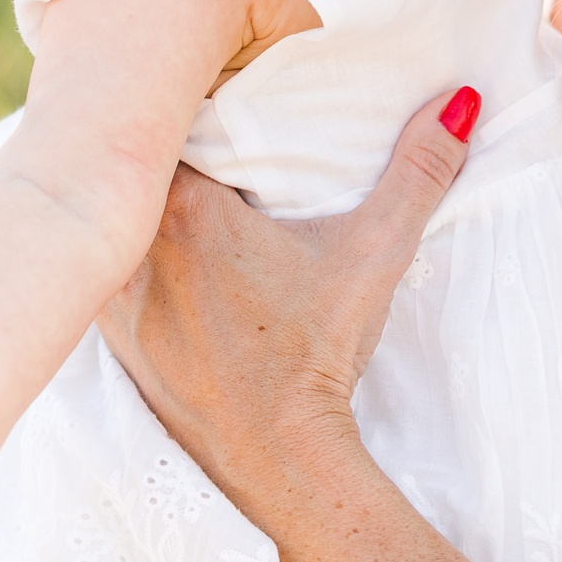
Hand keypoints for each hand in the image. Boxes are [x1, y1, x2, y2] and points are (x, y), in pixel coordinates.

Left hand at [99, 85, 476, 512]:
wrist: (277, 458)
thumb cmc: (319, 353)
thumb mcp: (375, 254)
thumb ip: (417, 171)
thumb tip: (458, 102)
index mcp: (189, 207)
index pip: (170, 122)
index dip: (191, 106)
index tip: (220, 107)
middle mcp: (136, 244)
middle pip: (136, 168)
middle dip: (166, 152)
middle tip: (206, 146)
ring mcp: (114, 294)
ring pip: (116, 219)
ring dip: (139, 206)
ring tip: (177, 197)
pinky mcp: (109, 336)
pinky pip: (103, 272)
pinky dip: (126, 258)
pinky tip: (158, 261)